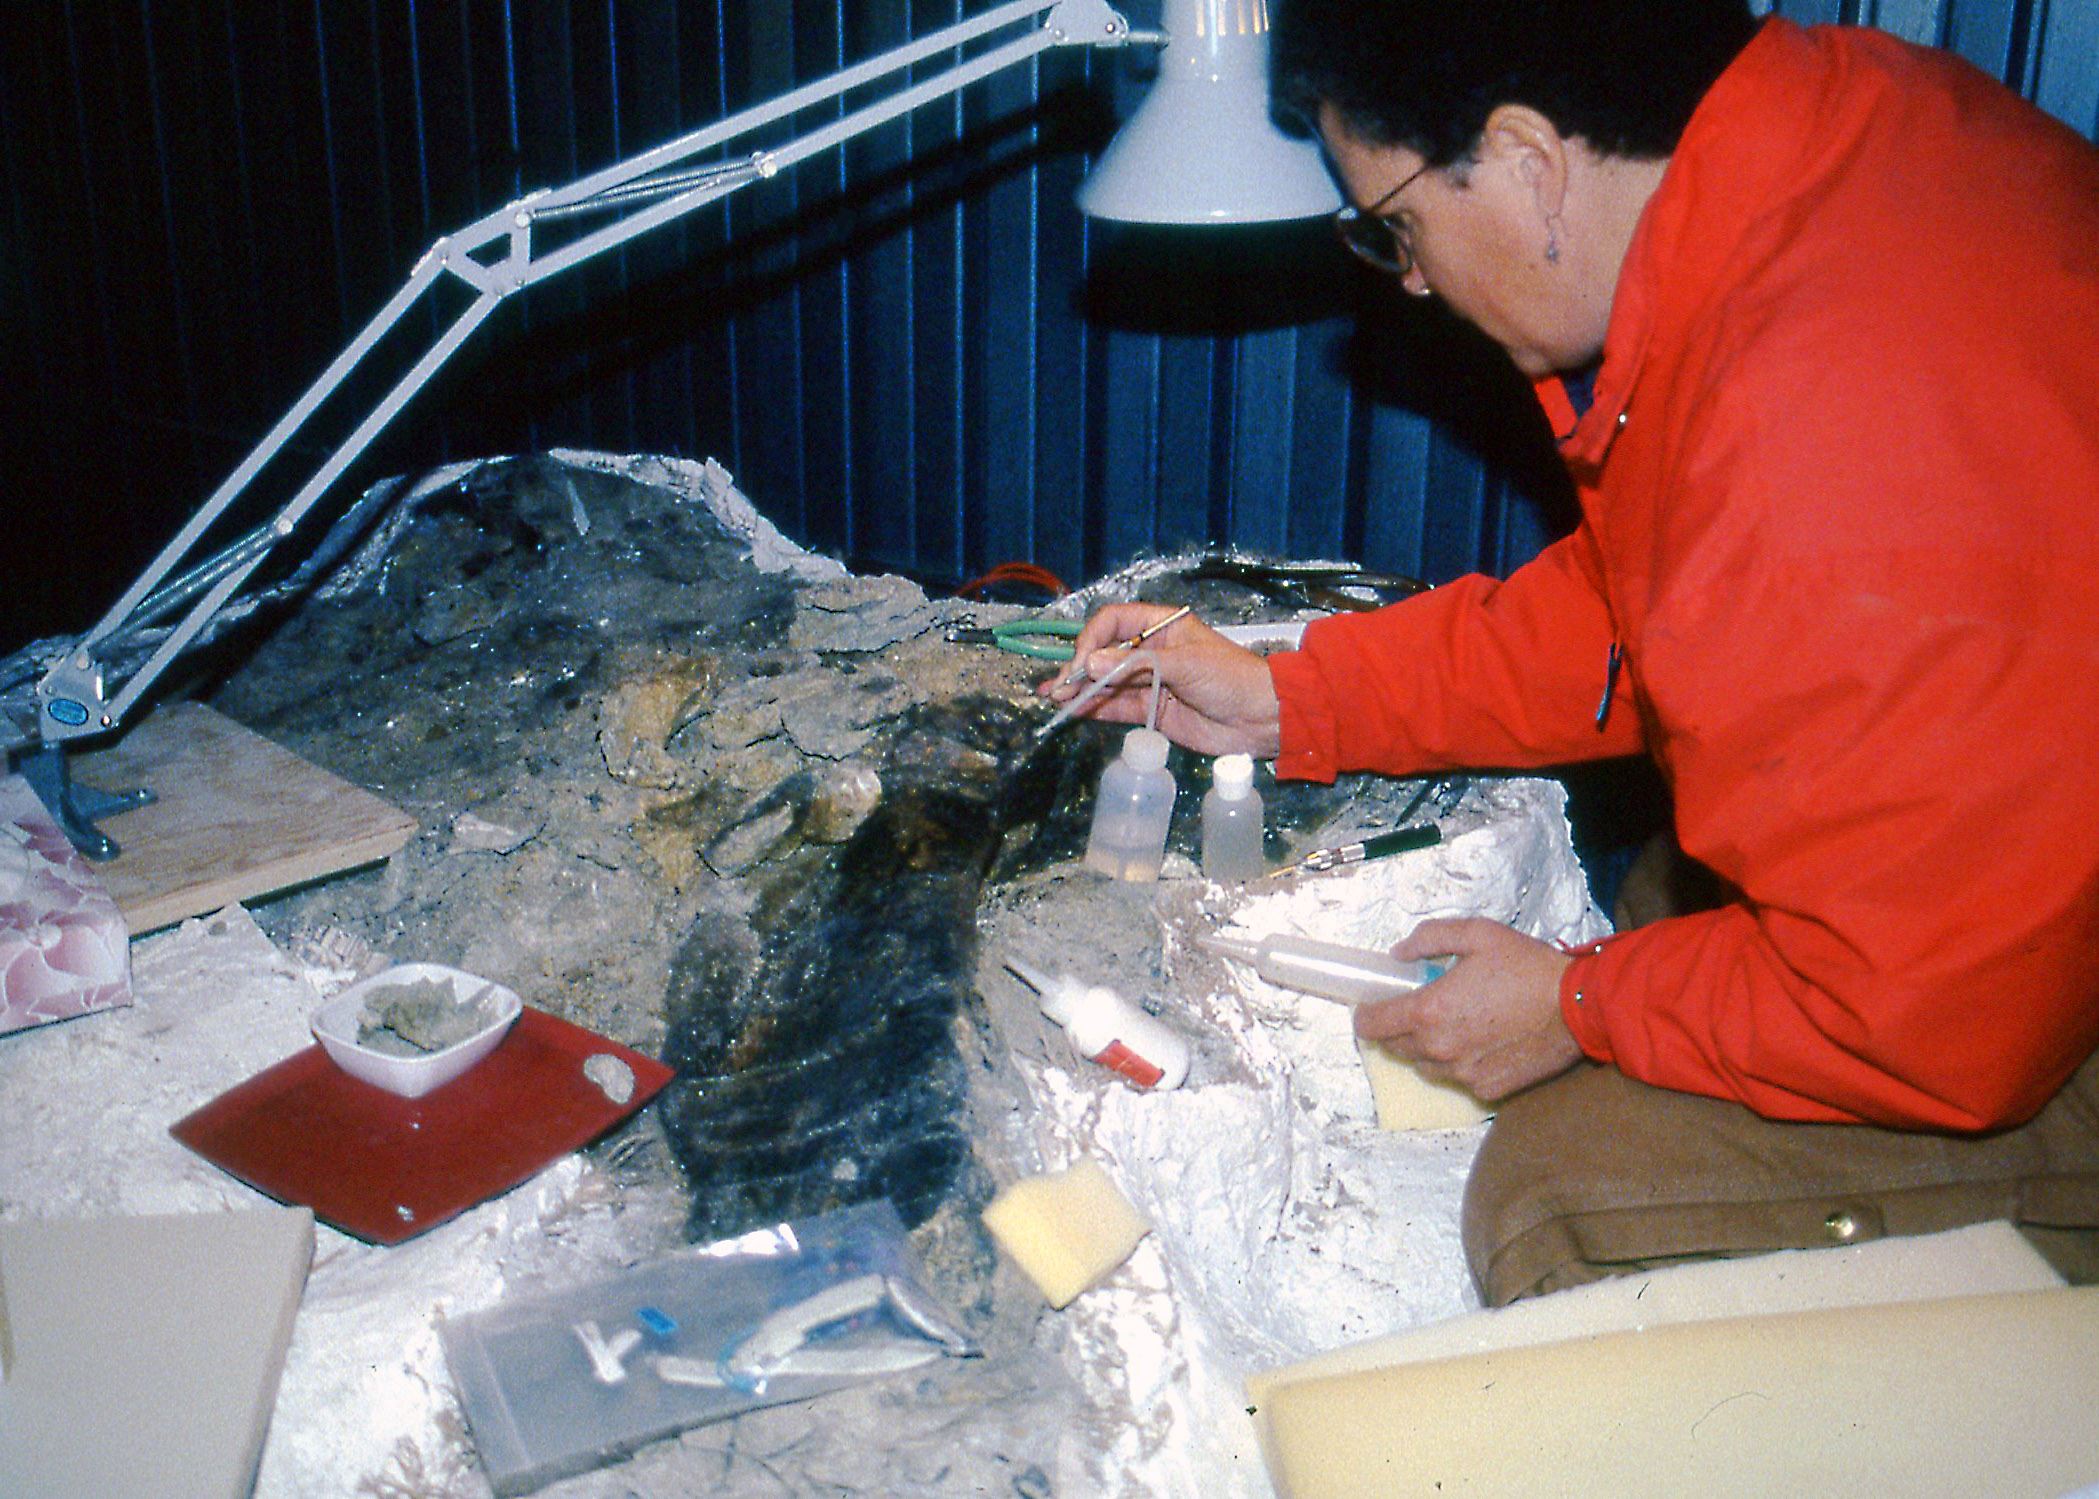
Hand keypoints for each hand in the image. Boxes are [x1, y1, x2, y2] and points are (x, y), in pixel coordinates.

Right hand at [1037, 603, 1282, 757]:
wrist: (1262, 718)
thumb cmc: (1230, 678)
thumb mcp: (1186, 664)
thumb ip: (1136, 664)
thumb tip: (1090, 664)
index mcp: (1162, 626)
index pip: (1114, 622)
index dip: (1092, 638)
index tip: (1081, 662)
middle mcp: (1151, 651)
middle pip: (1104, 653)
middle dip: (1079, 667)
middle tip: (1058, 687)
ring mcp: (1150, 682)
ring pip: (1106, 682)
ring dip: (1081, 690)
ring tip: (1054, 700)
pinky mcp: (1152, 712)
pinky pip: (1117, 708)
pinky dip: (1094, 709)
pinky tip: (1072, 711)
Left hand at [1354, 918, 1582, 1100]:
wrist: (1577, 1006)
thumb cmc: (1526, 966)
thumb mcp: (1476, 934)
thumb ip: (1429, 938)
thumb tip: (1399, 953)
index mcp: (1428, 1012)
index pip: (1372, 1025)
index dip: (1366, 1014)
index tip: (1374, 1005)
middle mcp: (1438, 1049)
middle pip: (1395, 1047)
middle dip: (1400, 1027)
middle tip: (1423, 1007)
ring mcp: (1462, 1074)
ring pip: (1425, 1065)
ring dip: (1429, 1047)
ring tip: (1456, 1023)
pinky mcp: (1486, 1089)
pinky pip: (1458, 1077)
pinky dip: (1461, 1062)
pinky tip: (1483, 1042)